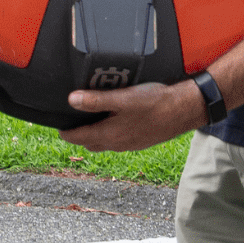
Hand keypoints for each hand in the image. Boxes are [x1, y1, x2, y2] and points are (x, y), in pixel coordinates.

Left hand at [61, 79, 207, 153]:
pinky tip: (117, 121)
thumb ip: (97, 100)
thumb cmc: (155, 102)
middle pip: (91, 143)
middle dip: (79, 135)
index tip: (59, 126)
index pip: (79, 137)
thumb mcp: (123, 98)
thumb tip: (71, 100)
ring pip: (106, 143)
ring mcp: (131, 144)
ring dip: (95, 136)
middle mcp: (118, 143)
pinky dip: (111, 134)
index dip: (66, 132)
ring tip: (92, 121)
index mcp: (110, 134)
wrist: (185, 111)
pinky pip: (120, 141)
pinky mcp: (142, 141)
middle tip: (72, 123)